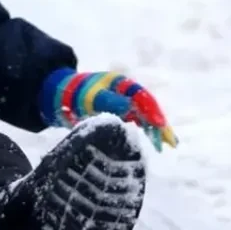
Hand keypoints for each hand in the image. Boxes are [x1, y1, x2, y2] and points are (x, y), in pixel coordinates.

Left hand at [40, 68, 178, 150]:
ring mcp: (123, 103)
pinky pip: (136, 122)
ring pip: (144, 117)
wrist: (59, 97)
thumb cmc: (75, 94)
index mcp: (122, 84)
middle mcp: (126, 93)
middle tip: (171, 142)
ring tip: (165, 146)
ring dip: (155, 130)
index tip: (160, 126)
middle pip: (147, 108)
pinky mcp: (118, 114)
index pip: (143, 98)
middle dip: (160, 124)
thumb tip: (130, 108)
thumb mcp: (92, 97)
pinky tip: (152, 142)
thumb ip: (110, 102)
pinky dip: (145, 131)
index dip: (153, 112)